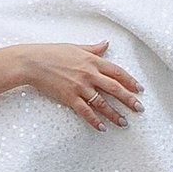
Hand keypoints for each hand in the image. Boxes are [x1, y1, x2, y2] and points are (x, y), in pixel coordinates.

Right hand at [17, 42, 144, 131]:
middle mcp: (89, 74)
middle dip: (129, 100)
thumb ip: (93, 49)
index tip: (139, 89)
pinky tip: (102, 128)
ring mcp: (80, 87)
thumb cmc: (52, 52)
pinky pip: (85, 111)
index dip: (130, 81)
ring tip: (124, 123)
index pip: (117, 72)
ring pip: (102, 103)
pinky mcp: (69, 97)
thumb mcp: (75, 47)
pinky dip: (95, 120)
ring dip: (115, 114)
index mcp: (92, 61)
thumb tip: (106, 44)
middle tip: (140, 109)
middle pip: (114, 88)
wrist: (32, 62)